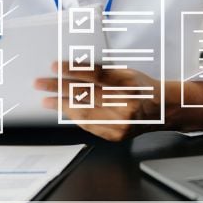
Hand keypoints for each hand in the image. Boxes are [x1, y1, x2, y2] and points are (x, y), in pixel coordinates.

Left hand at [35, 61, 160, 141]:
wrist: (161, 109)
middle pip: (84, 94)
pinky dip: (74, 117)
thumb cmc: (141, 87)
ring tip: (47, 100)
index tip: (54, 66)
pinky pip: (89, 125)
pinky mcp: (115, 135)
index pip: (94, 75)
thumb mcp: (124, 72)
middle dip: (59, 88)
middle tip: (41, 84)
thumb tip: (71, 70)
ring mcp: (119, 123)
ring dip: (61, 105)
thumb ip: (101, 72)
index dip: (72, 70)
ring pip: (83, 113)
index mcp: (127, 84)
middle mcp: (124, 105)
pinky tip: (64, 111)